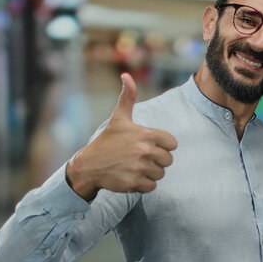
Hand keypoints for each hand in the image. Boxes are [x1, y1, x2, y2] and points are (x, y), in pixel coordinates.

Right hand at [66, 73, 177, 199]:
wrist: (89, 165)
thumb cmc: (107, 140)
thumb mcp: (119, 117)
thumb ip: (128, 96)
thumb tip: (126, 75)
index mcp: (147, 134)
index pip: (172, 144)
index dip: (162, 146)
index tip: (148, 145)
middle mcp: (145, 150)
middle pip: (168, 161)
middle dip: (156, 160)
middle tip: (140, 157)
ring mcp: (140, 167)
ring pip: (160, 174)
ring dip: (150, 173)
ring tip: (135, 166)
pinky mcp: (134, 183)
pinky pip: (152, 186)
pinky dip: (143, 184)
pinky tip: (131, 176)